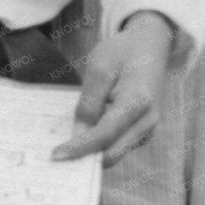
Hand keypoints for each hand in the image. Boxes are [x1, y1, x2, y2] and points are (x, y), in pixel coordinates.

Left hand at [56, 10, 172, 165]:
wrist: (149, 47)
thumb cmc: (122, 53)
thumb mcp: (100, 68)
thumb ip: (89, 102)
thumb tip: (79, 133)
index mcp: (138, 102)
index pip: (105, 134)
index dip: (79, 147)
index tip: (56, 156)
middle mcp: (148, 122)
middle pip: (111, 153)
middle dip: (85, 157)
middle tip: (56, 156)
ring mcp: (148, 130)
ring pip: (114, 153)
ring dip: (91, 152)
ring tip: (65, 144)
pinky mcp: (142, 133)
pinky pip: (117, 146)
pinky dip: (99, 144)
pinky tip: (83, 132)